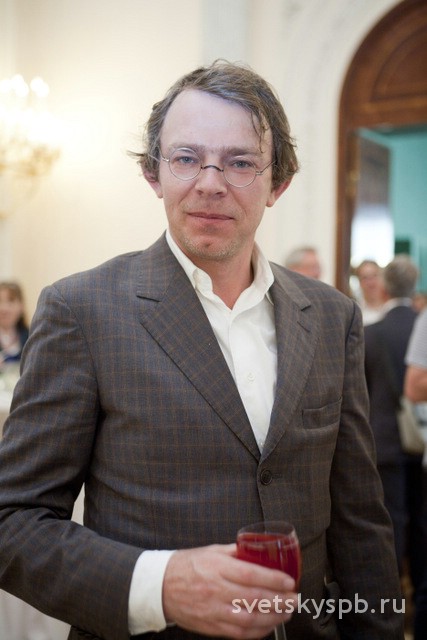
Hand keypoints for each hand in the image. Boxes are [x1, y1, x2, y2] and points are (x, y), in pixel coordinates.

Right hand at [162, 544, 296, 638]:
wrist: (160, 587)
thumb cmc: (187, 566)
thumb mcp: (212, 551)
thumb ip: (236, 552)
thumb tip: (259, 550)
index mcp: (217, 567)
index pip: (250, 574)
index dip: (273, 579)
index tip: (289, 581)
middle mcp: (216, 590)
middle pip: (254, 599)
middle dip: (280, 600)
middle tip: (294, 598)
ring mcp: (214, 611)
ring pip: (249, 619)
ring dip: (273, 617)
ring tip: (286, 612)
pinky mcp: (211, 626)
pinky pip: (239, 633)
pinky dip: (257, 631)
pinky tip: (268, 625)